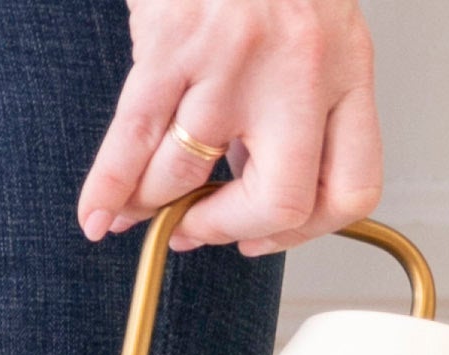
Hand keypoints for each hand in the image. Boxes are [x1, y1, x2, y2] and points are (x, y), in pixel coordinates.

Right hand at [77, 0, 381, 257]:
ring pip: (191, 170)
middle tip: (200, 230)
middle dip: (230, 230)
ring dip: (154, 203)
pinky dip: (109, 186)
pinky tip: (98, 213)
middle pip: (282, 202)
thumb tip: (251, 178)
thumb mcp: (313, 26)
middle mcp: (300, 68)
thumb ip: (300, 100)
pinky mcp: (175, 40)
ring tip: (136, 210)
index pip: (350, 188)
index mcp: (346, 66)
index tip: (267, 233)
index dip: (306, 231)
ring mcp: (235, 57)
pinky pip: (137, 137)